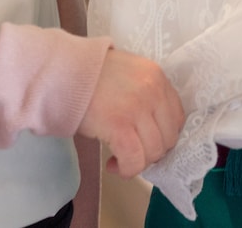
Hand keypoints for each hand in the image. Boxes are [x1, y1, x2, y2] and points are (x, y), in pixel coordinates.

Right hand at [78, 48, 184, 177]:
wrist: (64, 72)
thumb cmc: (92, 75)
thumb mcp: (130, 74)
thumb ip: (147, 93)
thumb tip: (152, 126)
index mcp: (158, 77)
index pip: (177, 117)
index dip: (163, 135)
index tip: (146, 141)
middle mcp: (154, 91)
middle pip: (169, 137)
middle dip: (151, 152)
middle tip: (131, 153)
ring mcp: (139, 108)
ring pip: (154, 151)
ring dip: (138, 162)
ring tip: (119, 159)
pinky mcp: (119, 125)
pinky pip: (134, 159)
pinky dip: (126, 169)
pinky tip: (112, 164)